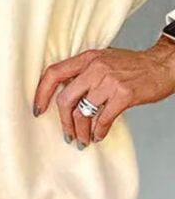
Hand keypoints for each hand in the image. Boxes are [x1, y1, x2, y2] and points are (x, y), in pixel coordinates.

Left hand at [33, 37, 174, 148]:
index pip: (54, 73)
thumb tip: (65, 95)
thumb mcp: (103, 59)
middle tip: (67, 134)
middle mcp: (94, 67)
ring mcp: (109, 81)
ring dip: (80, 131)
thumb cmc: (132, 64)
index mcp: (86, 58)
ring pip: (83, 112)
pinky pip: (103, 119)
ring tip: (82, 141)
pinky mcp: (124, 95)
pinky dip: (99, 132)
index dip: (42, 93)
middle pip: (65, 98)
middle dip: (63, 121)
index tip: (38, 109)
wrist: (160, 65)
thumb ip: (84, 72)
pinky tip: (98, 136)